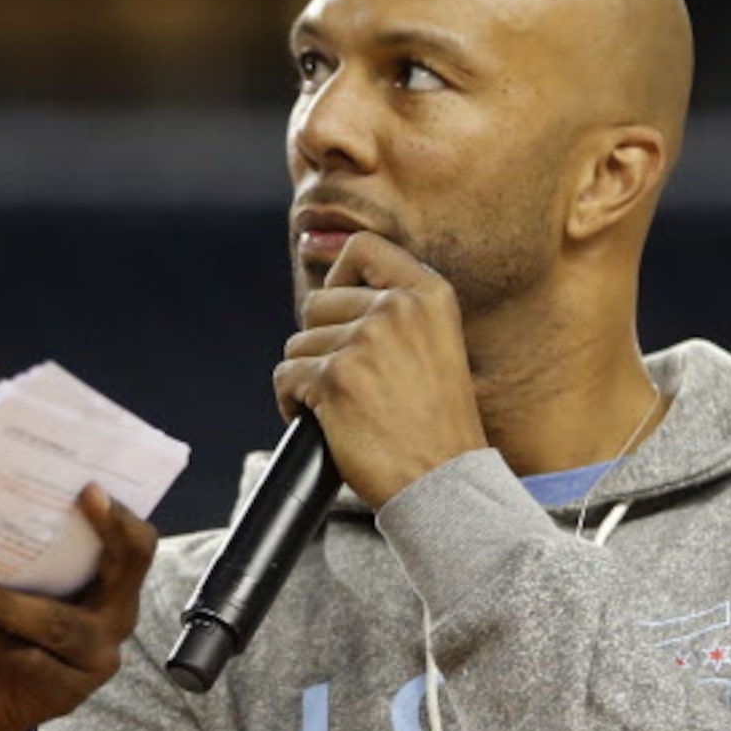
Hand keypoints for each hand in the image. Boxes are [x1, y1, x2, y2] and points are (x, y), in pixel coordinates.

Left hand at [0, 486, 156, 730]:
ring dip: (7, 605)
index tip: (88, 489)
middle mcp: (111, 616)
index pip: (133, 544)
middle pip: (124, 572)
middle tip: (42, 514)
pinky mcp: (66, 694)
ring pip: (60, 624)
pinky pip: (26, 661)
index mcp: (102, 579)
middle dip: (96, 536)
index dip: (119, 517)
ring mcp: (93, 657)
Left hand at [273, 232, 488, 507]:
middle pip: (317, 303)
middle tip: (349, 380)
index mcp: (428, 295)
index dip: (338, 273)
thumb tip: (325, 277)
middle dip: (321, 342)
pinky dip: (293, 403)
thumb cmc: (436, 423)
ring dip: (308, 377)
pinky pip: (286, 377)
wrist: (444, 481)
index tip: (335, 303)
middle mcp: (396, 309)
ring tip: (342, 407)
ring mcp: (364, 342)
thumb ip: (394, 308)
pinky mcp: (334, 379)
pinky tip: (321, 421)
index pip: (362, 249)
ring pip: (298, 344)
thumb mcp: (436, 343)